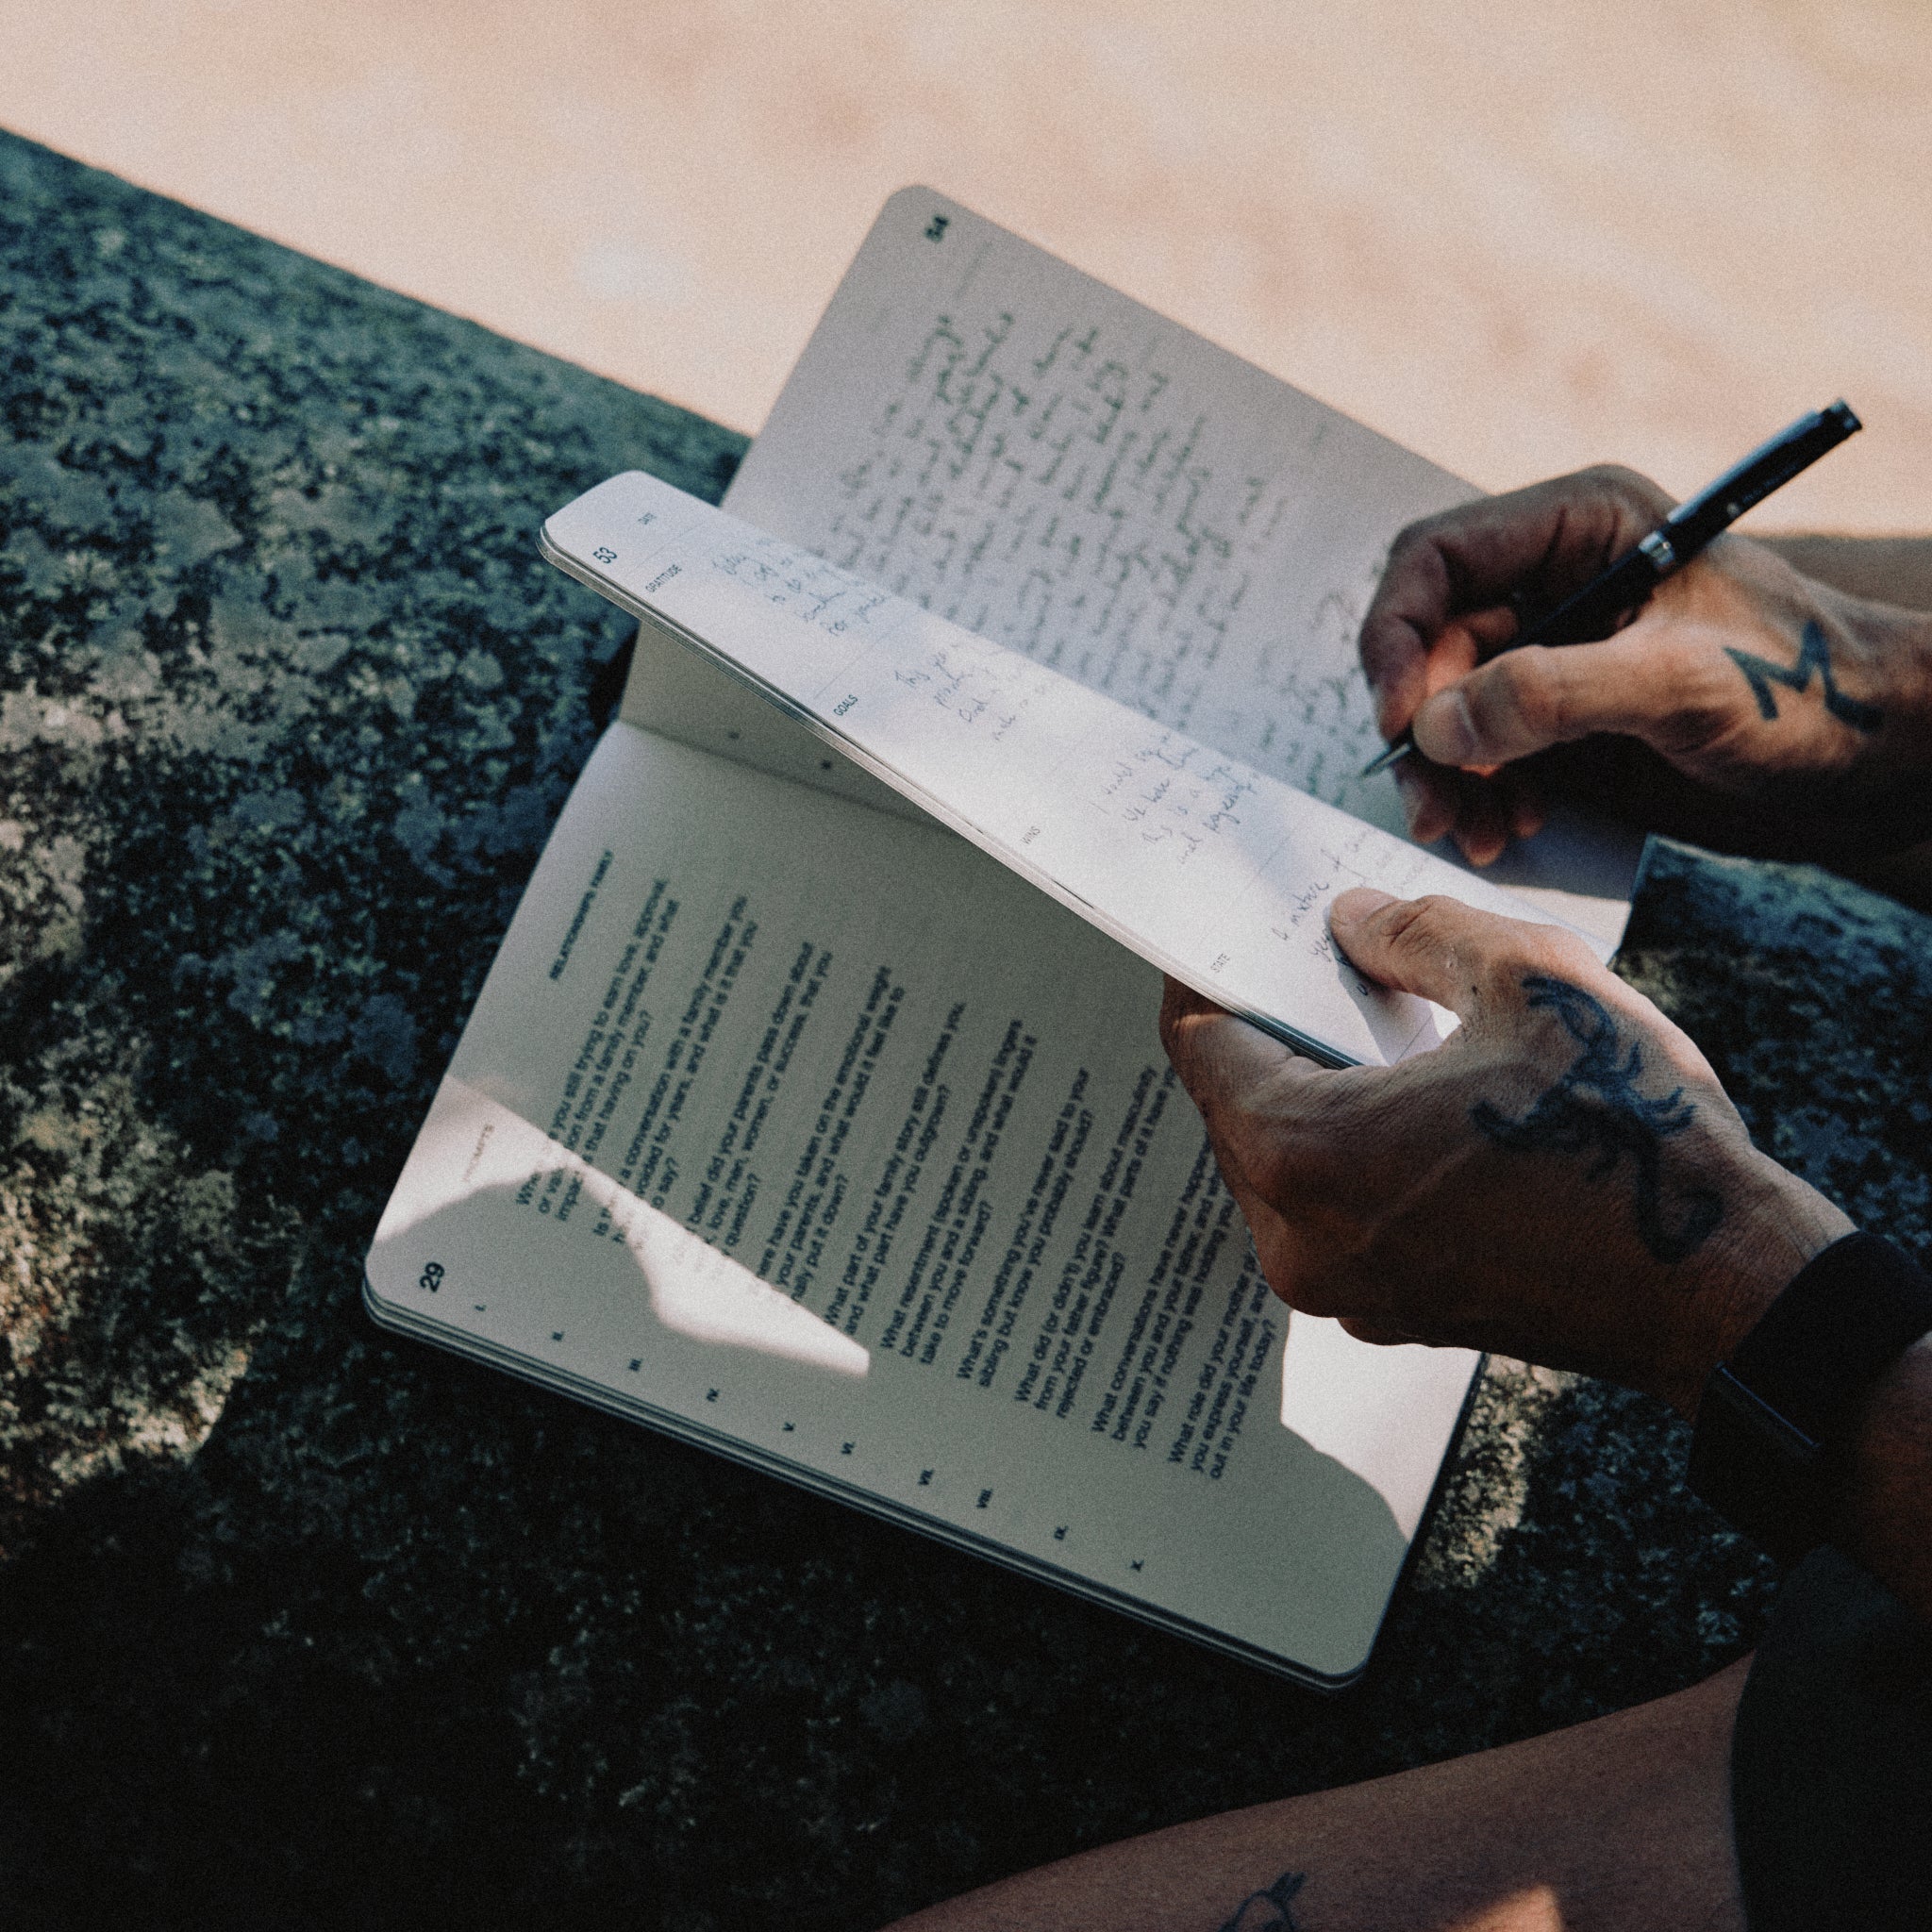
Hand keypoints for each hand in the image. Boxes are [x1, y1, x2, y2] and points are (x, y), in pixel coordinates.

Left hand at [1159, 888, 1851, 1415]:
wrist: (1722, 1289)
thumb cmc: (1627, 1136)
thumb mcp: (1529, 982)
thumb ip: (1416, 932)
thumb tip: (1351, 920)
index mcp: (1305, 1153)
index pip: (1200, 1043)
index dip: (1209, 971)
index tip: (1232, 927)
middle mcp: (1298, 1237)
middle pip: (1232, 1104)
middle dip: (1268, 1026)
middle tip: (1311, 960)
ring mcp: (1341, 1287)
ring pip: (1280, 1160)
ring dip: (1309, 1088)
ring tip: (1369, 1020)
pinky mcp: (1388, 1310)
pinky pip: (1330, 1209)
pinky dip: (1347, 1149)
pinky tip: (1411, 1098)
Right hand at [1360, 466, 1931, 864]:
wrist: (1878, 758)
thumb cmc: (1805, 691)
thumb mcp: (1678, 684)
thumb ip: (1551, 694)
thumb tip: (1434, 726)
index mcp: (1580, 527)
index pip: (1436, 560)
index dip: (1399, 637)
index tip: (1402, 721)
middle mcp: (1555, 581)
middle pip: (1429, 645)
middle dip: (1423, 729)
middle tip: (1433, 804)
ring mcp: (1556, 651)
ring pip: (1445, 707)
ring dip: (1445, 775)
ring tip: (1476, 833)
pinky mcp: (1564, 716)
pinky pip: (1484, 751)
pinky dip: (1479, 794)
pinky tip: (1511, 830)